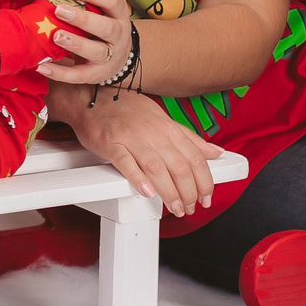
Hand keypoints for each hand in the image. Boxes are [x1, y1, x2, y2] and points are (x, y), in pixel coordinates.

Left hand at [39, 0, 137, 84]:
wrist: (122, 56)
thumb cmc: (109, 20)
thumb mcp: (112, 0)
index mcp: (119, 13)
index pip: (111, 0)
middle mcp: (118, 35)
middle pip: (105, 27)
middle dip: (83, 19)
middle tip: (59, 9)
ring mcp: (109, 57)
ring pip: (95, 53)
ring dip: (75, 44)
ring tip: (55, 36)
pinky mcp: (97, 75)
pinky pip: (79, 76)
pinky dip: (61, 73)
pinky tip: (42, 67)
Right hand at [58, 85, 219, 217]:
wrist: (91, 97)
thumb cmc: (125, 108)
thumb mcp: (162, 118)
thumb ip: (188, 138)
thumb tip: (215, 151)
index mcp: (167, 126)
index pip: (195, 157)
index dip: (204, 181)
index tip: (206, 196)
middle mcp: (152, 131)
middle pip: (179, 166)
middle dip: (189, 192)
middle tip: (190, 208)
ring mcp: (131, 137)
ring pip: (156, 168)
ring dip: (169, 192)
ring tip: (175, 207)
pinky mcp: (111, 143)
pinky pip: (126, 162)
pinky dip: (138, 179)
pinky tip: (147, 192)